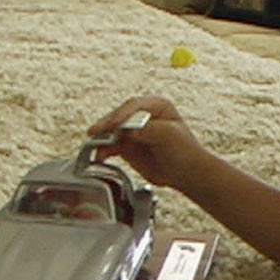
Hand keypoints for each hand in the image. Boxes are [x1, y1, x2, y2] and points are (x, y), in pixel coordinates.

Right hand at [88, 95, 204, 189]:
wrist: (186, 174)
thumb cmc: (185, 151)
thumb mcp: (170, 135)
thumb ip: (148, 130)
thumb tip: (128, 131)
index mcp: (156, 105)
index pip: (134, 106)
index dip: (122, 114)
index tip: (113, 125)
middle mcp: (141, 115)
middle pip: (118, 116)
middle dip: (107, 125)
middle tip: (96, 132)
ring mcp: (132, 131)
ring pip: (111, 131)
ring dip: (101, 138)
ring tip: (93, 145)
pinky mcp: (126, 146)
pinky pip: (109, 146)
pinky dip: (102, 150)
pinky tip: (98, 155)